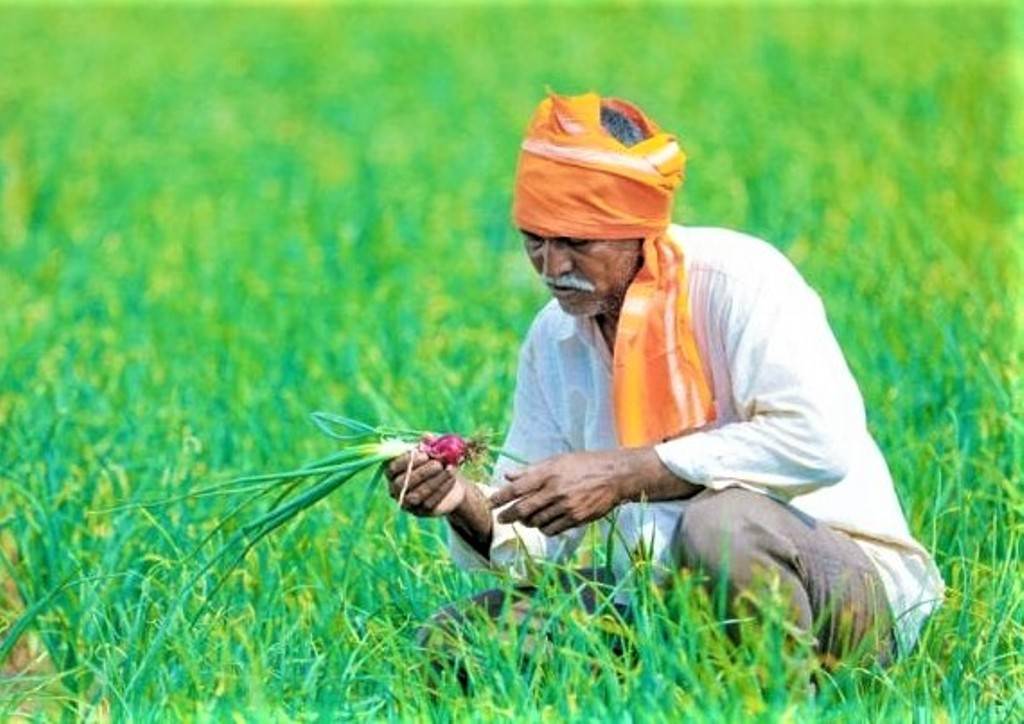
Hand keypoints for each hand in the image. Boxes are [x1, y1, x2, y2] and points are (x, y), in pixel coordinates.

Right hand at [386, 450, 466, 516]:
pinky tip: (452, 478)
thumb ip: (428, 444)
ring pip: (416, 495)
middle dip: (421, 472)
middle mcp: (395, 489)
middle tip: (437, 464)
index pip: (392, 468)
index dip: (406, 461)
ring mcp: (407, 503)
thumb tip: (426, 437)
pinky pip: (430, 502)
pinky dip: (442, 489)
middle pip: (402, 484)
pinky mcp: (421, 512)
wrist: (451, 480)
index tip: (423, 454)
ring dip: (434, 481)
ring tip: (449, 469)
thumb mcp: (433, 450)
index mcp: (393, 472)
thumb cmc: (436, 461)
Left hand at [488, 449, 659, 535]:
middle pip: (523, 509)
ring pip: (536, 522)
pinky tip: (543, 523)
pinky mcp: (576, 519)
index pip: (517, 488)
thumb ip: (531, 470)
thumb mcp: (557, 461)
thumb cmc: (584, 465)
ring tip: (524, 519)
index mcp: (548, 473)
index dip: (500, 497)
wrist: (614, 476)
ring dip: (526, 522)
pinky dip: (543, 528)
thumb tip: (508, 475)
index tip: (490, 503)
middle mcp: (555, 491)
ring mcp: (566, 507)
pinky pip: (552, 529)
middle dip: (508, 515)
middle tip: (501, 518)